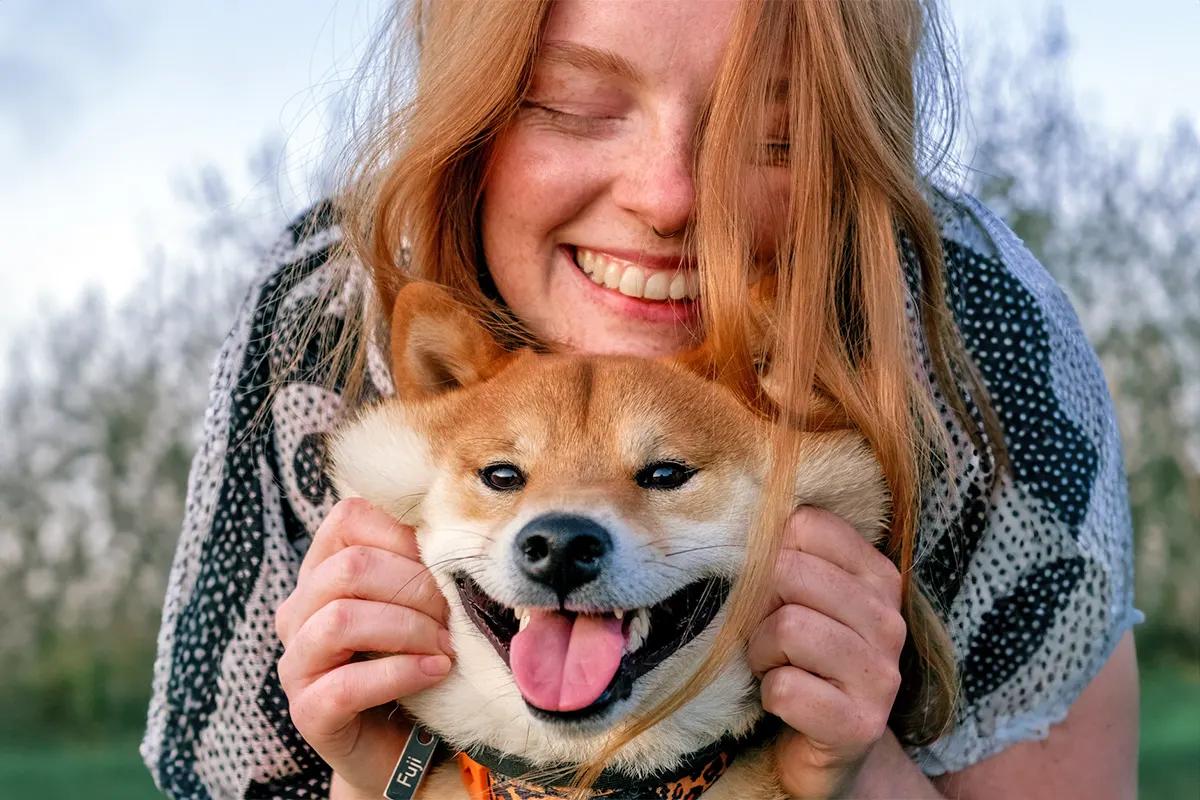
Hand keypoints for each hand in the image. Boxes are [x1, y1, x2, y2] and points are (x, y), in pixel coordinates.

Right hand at [275, 497, 452, 796]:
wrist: (408, 744)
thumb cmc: (415, 659)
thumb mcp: (419, 604)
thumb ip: (421, 566)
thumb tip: (454, 534)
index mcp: (323, 571)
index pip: (348, 518)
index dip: (403, 535)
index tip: (442, 564)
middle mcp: (299, 611)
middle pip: (348, 568)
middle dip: (414, 588)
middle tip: (454, 614)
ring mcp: (297, 662)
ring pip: (341, 620)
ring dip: (408, 629)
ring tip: (446, 646)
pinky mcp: (307, 711)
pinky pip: (346, 684)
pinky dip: (400, 673)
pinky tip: (435, 672)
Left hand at [747, 506, 906, 798]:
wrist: (830, 747)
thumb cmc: (804, 659)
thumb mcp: (801, 599)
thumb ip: (784, 556)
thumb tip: (735, 526)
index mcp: (878, 576)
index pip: (807, 525)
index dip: (769, 553)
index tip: (772, 588)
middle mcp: (889, 620)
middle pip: (790, 571)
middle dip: (758, 606)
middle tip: (765, 635)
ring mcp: (880, 675)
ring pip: (787, 627)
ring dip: (760, 652)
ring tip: (773, 667)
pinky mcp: (860, 725)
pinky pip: (785, 689)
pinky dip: (769, 695)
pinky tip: (783, 702)